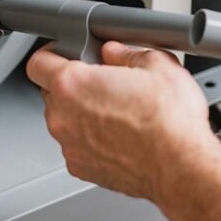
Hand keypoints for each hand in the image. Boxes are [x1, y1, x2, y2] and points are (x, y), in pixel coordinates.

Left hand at [25, 41, 215, 202]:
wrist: (183, 169)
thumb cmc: (170, 123)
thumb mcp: (156, 64)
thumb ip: (126, 52)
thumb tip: (115, 51)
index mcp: (73, 85)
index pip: (38, 63)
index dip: (52, 54)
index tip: (65, 54)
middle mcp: (63, 117)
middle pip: (52, 92)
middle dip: (73, 84)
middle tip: (103, 82)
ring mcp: (71, 146)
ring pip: (65, 120)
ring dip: (82, 114)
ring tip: (119, 112)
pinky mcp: (82, 169)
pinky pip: (77, 146)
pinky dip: (91, 140)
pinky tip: (120, 136)